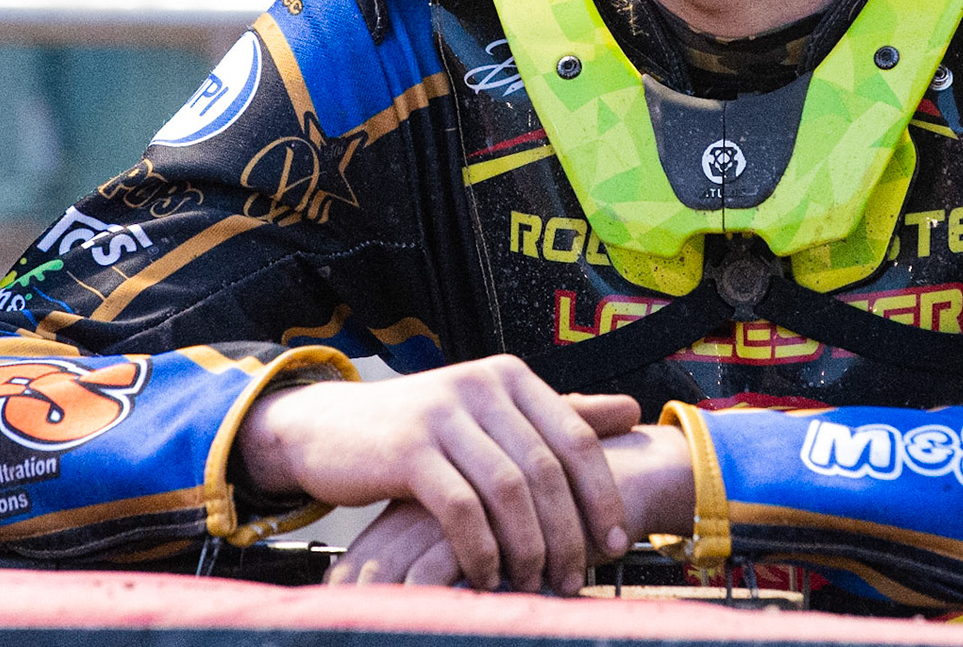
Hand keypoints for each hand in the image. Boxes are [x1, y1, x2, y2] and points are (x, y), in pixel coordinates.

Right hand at [238, 355, 639, 592]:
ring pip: (509, 491)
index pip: (576, 438)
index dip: (602, 495)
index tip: (615, 544)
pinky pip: (461, 508)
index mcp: (510, 377)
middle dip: (568, 533)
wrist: (328, 428)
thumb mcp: (490, 414)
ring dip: (528, 547)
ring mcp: (444, 415)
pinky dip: (481, 549)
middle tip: (574, 579)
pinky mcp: (408, 450)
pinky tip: (487, 576)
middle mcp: (482, 386)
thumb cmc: (422, 430)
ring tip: (534, 584)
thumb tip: (634, 410)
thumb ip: (558, 415)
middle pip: (547, 470)